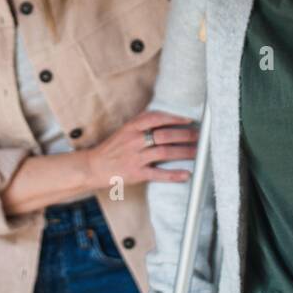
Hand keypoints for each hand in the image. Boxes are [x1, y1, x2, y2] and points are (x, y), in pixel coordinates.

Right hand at [82, 111, 197, 191]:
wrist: (93, 166)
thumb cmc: (112, 148)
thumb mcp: (125, 131)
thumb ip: (143, 125)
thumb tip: (167, 120)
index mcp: (132, 127)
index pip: (156, 118)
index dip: (174, 118)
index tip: (189, 119)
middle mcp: (134, 140)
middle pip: (164, 135)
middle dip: (185, 135)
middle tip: (199, 136)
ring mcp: (135, 157)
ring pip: (164, 152)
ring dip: (184, 152)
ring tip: (198, 152)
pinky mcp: (136, 173)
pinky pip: (158, 174)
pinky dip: (174, 174)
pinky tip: (186, 174)